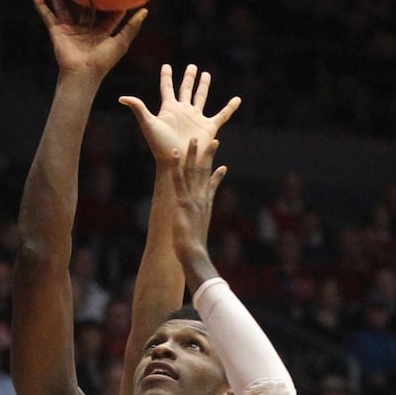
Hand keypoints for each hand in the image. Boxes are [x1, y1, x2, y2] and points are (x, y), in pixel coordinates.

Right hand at [33, 0, 146, 78]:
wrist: (82, 74)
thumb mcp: (121, 42)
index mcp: (101, 33)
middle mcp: (85, 30)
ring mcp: (70, 30)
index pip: (107, 14)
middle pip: (85, 8)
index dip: (111, 1)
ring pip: (65, 9)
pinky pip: (47, 16)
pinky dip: (41, 6)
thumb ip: (132, 27)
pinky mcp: (57, 31)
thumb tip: (145, 10)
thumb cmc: (103, 61)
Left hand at [119, 64, 240, 163]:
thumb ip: (138, 108)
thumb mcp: (148, 124)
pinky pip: (222, 115)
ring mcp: (196, 118)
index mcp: (169, 109)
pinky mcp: (209, 127)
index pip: (167, 88)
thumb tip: (122, 98)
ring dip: (204, 86)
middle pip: (186, 90)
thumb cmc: (160, 145)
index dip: (166, 77)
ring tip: (206, 74)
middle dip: (188, 78)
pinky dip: (230, 107)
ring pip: (201, 98)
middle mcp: (183, 111)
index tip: (166, 66)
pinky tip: (237, 100)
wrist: (176, 162)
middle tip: (192, 67)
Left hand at [171, 137, 225, 267]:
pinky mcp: (183, 201)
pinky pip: (178, 180)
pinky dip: (176, 166)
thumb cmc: (195, 248)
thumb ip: (200, 227)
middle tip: (213, 140)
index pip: (212, 185)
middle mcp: (202, 199)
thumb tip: (202, 228)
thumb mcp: (199, 233)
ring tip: (193, 140)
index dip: (216, 173)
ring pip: (193, 172)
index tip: (222, 165)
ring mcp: (193, 199)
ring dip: (193, 155)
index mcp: (206, 205)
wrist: (194, 254)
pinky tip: (173, 155)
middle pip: (206, 173)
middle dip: (209, 156)